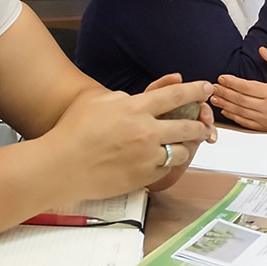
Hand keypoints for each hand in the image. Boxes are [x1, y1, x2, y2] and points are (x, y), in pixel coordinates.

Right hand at [44, 80, 213, 198]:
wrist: (60, 166)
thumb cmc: (73, 131)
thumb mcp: (98, 101)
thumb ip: (125, 97)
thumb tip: (140, 98)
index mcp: (136, 108)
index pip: (176, 95)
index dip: (196, 90)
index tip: (207, 88)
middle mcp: (146, 131)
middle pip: (187, 126)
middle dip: (201, 123)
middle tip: (206, 122)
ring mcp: (146, 156)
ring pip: (181, 151)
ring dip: (188, 146)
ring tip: (189, 144)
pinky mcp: (142, 177)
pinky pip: (166, 170)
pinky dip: (170, 164)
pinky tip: (168, 160)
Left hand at [210, 47, 266, 130]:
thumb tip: (261, 49)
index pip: (247, 87)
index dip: (232, 82)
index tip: (222, 78)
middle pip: (241, 100)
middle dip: (225, 93)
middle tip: (213, 88)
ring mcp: (266, 119)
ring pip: (240, 112)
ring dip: (225, 104)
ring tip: (215, 98)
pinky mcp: (265, 127)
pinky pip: (245, 122)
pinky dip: (233, 116)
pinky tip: (225, 109)